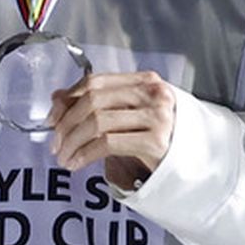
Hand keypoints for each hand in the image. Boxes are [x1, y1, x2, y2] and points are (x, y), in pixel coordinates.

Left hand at [50, 69, 177, 192]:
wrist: (191, 161)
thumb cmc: (157, 135)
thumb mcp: (128, 114)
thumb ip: (96, 103)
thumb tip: (57, 98)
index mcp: (145, 80)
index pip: (97, 81)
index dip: (69, 99)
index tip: (53, 119)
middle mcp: (153, 94)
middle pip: (93, 100)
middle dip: (67, 124)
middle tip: (56, 144)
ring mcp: (157, 116)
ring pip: (97, 122)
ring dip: (72, 142)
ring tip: (64, 157)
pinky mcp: (155, 141)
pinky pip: (107, 143)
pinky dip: (85, 154)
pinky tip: (77, 164)